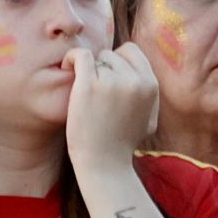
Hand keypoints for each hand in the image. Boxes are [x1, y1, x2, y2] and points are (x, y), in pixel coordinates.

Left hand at [64, 45, 157, 175]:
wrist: (105, 165)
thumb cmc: (122, 145)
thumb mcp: (149, 119)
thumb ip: (148, 95)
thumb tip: (142, 74)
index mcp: (151, 86)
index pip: (132, 52)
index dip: (118, 62)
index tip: (106, 77)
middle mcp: (135, 80)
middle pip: (113, 55)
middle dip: (103, 69)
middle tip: (94, 92)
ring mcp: (113, 81)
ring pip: (97, 58)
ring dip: (88, 72)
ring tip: (84, 93)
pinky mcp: (90, 85)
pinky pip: (80, 55)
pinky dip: (72, 58)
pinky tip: (67, 68)